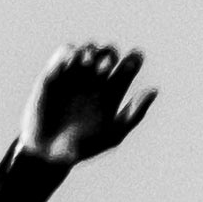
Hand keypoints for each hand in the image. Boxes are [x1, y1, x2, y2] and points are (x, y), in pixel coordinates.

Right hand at [19, 42, 153, 164]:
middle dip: (110, 55)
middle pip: (109, 54)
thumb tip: (155, 90)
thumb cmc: (83, 148)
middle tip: (106, 67)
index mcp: (112, 93)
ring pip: (89, 48)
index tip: (132, 63)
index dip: (133, 61)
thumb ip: (134, 114)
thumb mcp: (113, 134)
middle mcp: (95, 82)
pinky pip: (65, 51)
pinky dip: (71, 50)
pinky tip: (73, 61)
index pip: (128, 68)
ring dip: (92, 49)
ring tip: (88, 62)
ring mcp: (75, 76)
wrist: (48, 152)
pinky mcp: (54, 73)